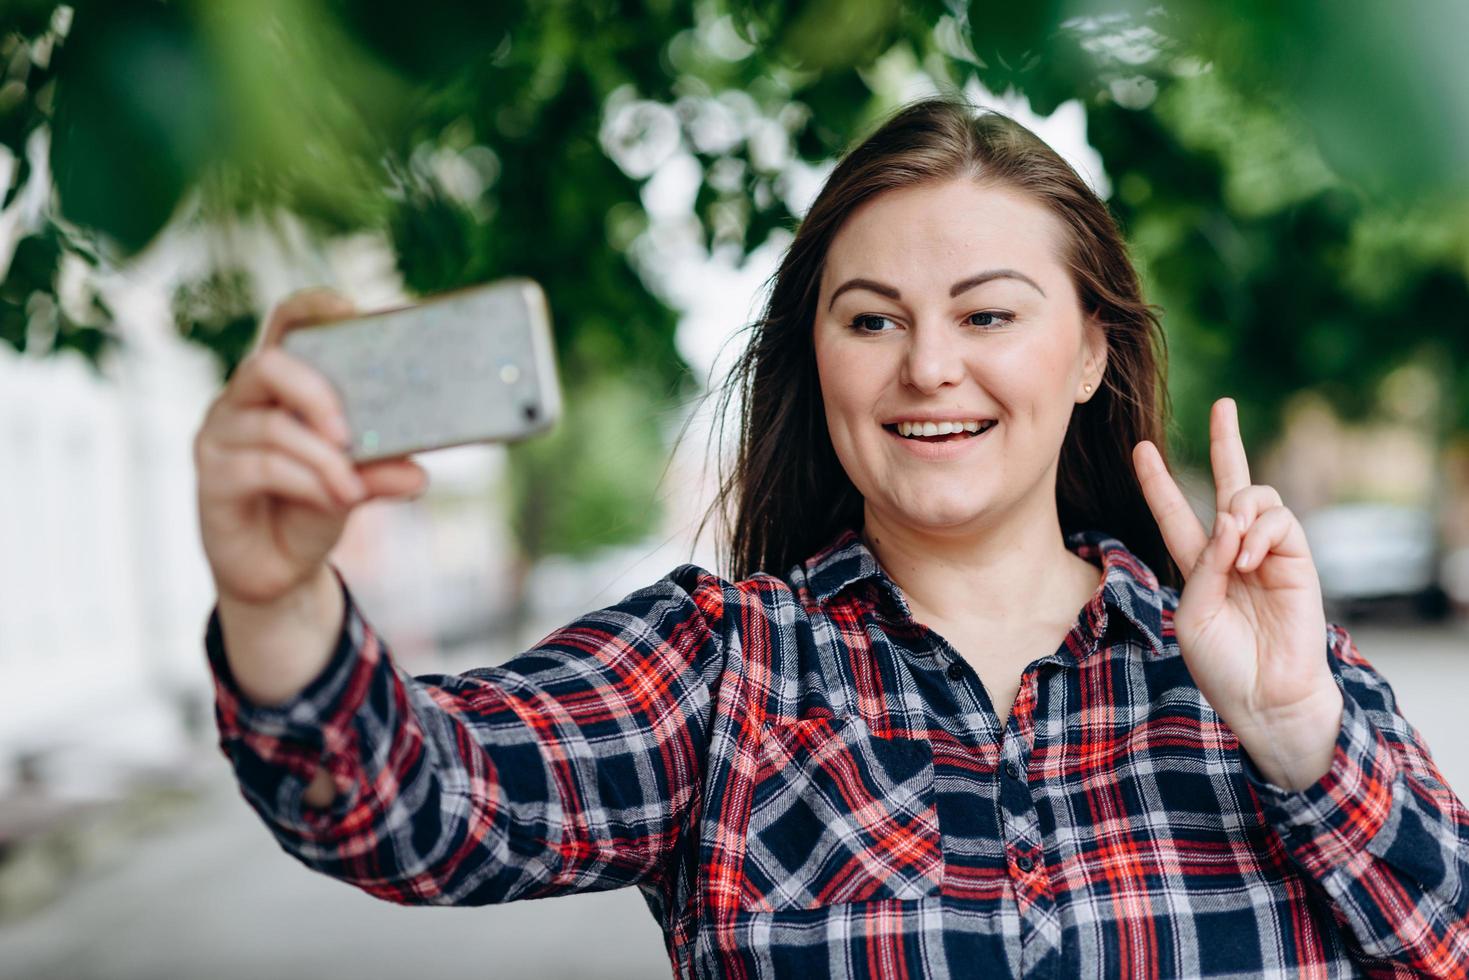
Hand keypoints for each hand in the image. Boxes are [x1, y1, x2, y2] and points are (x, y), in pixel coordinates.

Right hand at [193, 288, 429, 607]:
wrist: (279, 571)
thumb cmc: (314, 508)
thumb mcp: (357, 484)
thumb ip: (381, 471)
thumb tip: (416, 473)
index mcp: (280, 386)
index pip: (285, 326)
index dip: (310, 308)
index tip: (347, 309)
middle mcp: (242, 400)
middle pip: (268, 364)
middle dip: (316, 392)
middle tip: (350, 432)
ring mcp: (219, 435)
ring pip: (272, 425)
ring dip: (323, 458)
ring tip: (355, 489)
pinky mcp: (210, 476)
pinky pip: (261, 466)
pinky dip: (307, 482)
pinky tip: (334, 500)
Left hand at [1132, 397, 1342, 789]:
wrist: (1266, 699)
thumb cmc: (1222, 666)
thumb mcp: (1192, 615)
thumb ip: (1203, 566)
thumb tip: (1231, 522)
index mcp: (1199, 565)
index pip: (1176, 514)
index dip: (1159, 483)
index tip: (1140, 448)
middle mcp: (1234, 552)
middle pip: (1231, 484)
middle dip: (1227, 442)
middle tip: (1224, 404)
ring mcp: (1268, 554)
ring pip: (1256, 498)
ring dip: (1239, 511)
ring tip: (1233, 547)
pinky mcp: (1298, 561)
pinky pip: (1279, 521)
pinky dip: (1259, 530)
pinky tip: (1248, 557)